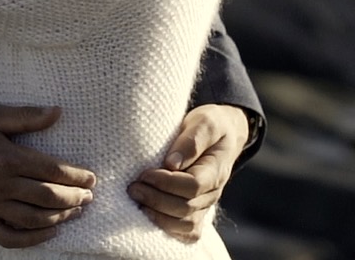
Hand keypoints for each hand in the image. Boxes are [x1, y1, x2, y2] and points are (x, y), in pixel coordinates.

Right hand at [0, 105, 97, 248]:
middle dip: (74, 198)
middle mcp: (2, 186)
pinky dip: (32, 239)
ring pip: (33, 219)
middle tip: (89, 197)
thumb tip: (57, 112)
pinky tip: (49, 233)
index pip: (52, 170)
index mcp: (8, 158)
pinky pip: (9, 237)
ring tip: (76, 212)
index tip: (91, 178)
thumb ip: (26, 116)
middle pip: (47, 197)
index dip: (76, 176)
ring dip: (60, 217)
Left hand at [128, 104, 249, 242]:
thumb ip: (192, 140)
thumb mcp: (205, 121)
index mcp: (216, 169)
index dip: (166, 183)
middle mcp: (213, 192)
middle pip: (185, 208)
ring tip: (137, 201)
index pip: (193, 186)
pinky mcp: (197, 212)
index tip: (145, 173)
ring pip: (185, 224)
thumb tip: (171, 163)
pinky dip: (168, 229)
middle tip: (132, 187)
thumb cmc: (211, 124)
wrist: (222, 133)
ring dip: (158, 216)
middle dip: (155, 199)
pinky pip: (187, 233)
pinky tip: (149, 215)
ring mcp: (206, 205)